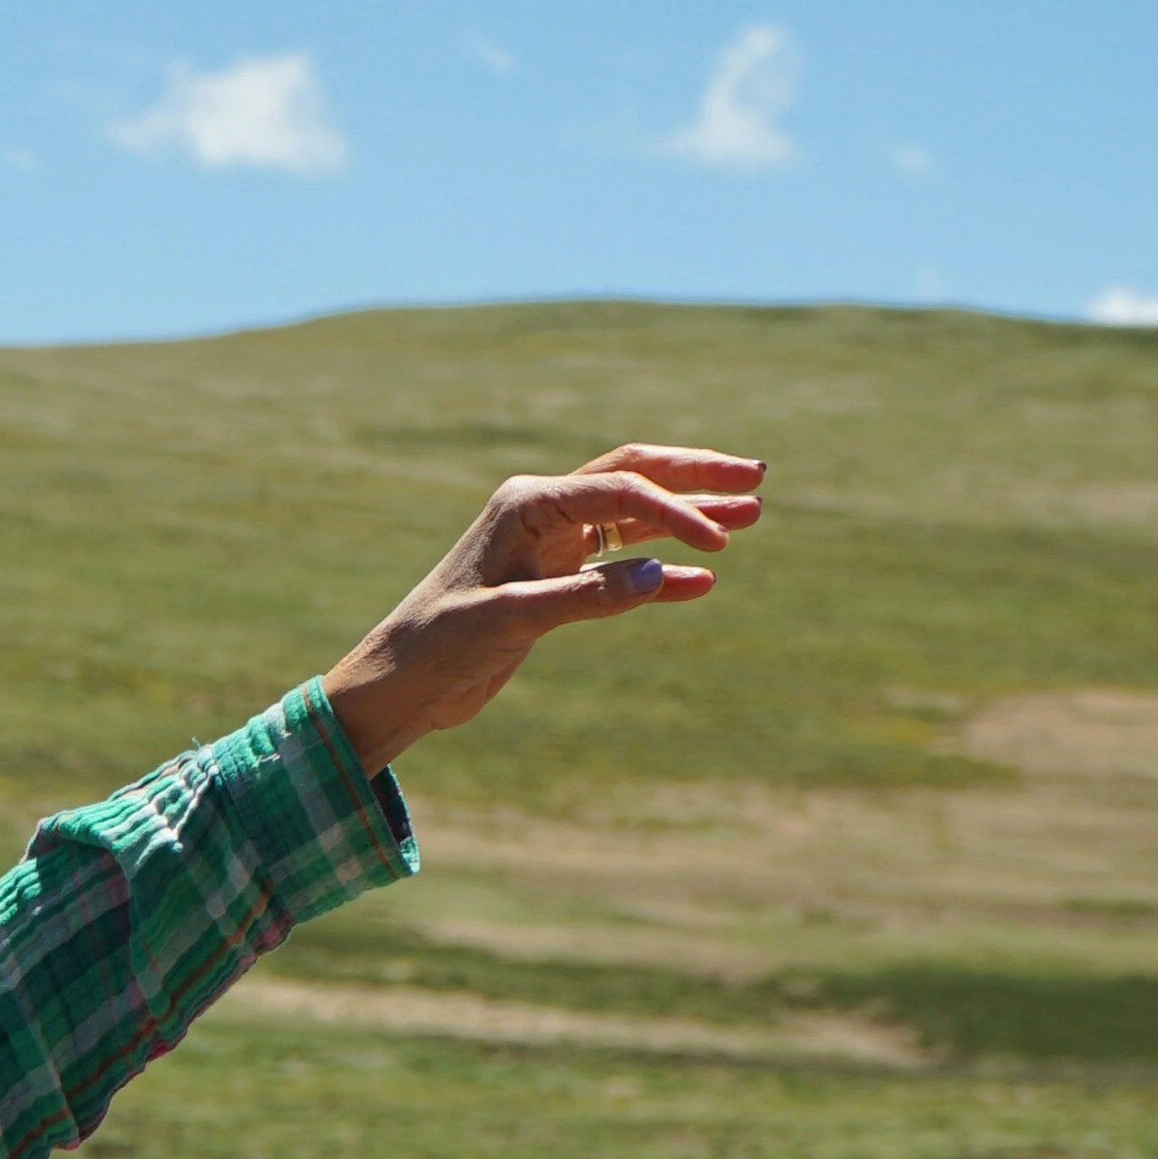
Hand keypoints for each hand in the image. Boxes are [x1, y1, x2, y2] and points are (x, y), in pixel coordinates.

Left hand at [322, 448, 761, 772]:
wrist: (399, 683)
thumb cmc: (438, 645)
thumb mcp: (509, 621)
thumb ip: (584, 597)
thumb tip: (665, 575)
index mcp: (526, 506)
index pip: (617, 491)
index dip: (674, 510)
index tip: (718, 542)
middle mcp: (541, 512)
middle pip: (633, 477)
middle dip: (696, 475)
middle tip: (758, 476)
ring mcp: (550, 543)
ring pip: (633, 515)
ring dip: (688, 512)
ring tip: (751, 512)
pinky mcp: (553, 579)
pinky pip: (619, 563)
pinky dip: (661, 569)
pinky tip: (703, 580)